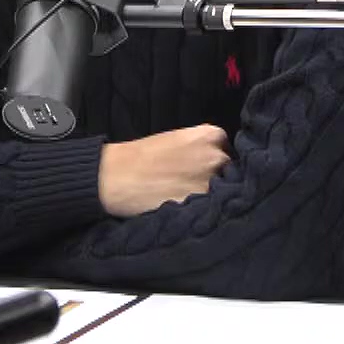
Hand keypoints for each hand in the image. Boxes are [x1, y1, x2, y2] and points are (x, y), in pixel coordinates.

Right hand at [97, 124, 232, 216]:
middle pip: (229, 170)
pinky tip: (183, 205)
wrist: (115, 176)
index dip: (216, 161)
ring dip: (211, 194)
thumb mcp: (178, 139)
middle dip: (217, 177)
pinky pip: (210, 208)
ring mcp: (211, 181)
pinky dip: (201, 209)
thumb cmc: (141, 156)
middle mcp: (217, 156)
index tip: (203, 169)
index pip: (228, 150)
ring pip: (223, 191)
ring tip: (186, 195)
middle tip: (192, 183)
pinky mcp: (200, 203)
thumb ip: (203, 147)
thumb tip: (220, 161)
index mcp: (212, 135)